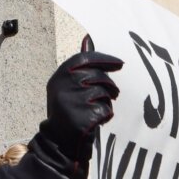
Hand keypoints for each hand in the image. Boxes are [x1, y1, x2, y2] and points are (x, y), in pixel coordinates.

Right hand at [30, 50, 122, 178]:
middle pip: (98, 76)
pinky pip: (105, 110)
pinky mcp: (81, 117)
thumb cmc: (70, 108)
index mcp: (59, 76)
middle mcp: (62, 86)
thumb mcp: (70, 84)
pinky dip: (105, 116)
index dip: (104, 59)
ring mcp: (71, 101)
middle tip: (112, 94)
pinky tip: (96, 121)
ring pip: (103, 94)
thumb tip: (88, 38)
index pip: (84, 59)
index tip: (120, 64)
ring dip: (106, 102)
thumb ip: (81, 64)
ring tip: (97, 109)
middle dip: (109, 86)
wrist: (60, 139)